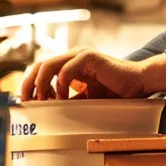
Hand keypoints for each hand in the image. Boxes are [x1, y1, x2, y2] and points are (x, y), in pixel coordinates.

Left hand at [20, 49, 165, 100]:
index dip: (31, 84)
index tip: (27, 102)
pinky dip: (60, 85)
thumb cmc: (114, 93)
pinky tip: (63, 97)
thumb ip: (67, 101)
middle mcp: (72, 56)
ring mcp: (80, 55)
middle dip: (30, 84)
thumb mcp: (84, 99)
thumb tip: (46, 111)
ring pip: (48, 65)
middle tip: (29, 101)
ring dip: (42, 85)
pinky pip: (66, 69)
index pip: (42, 69)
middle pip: (39, 65)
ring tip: (44, 100)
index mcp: (70, 64)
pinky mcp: (90, 57)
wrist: (137, 85)